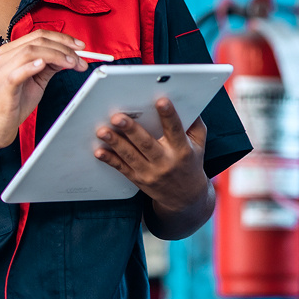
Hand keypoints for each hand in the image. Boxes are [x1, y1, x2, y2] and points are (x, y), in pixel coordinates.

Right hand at [0, 30, 87, 150]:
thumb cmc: (12, 105)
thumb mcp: (36, 82)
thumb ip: (49, 67)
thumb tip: (68, 56)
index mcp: (12, 52)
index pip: (39, 36)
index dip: (63, 38)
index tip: (81, 47)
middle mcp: (5, 57)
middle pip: (38, 40)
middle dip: (65, 47)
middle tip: (81, 58)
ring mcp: (2, 71)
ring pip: (31, 51)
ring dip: (56, 55)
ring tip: (72, 63)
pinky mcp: (3, 87)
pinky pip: (17, 72)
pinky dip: (32, 66)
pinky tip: (44, 65)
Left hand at [94, 98, 208, 213]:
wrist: (185, 198)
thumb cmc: (190, 163)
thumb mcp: (199, 145)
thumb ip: (195, 124)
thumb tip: (189, 104)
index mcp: (182, 150)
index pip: (175, 130)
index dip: (169, 116)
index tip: (161, 101)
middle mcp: (165, 162)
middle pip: (146, 144)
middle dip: (131, 130)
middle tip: (118, 117)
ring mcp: (150, 172)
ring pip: (130, 156)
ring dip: (115, 143)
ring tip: (103, 131)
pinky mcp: (138, 179)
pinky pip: (122, 168)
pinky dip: (110, 160)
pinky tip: (99, 151)